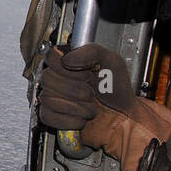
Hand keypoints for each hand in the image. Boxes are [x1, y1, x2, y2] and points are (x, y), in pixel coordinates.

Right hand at [37, 44, 170, 170]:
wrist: (122, 117)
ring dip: (77, 106)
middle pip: (48, 78)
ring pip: (48, 98)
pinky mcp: (52, 116)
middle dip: (76, 89)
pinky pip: (49, 116)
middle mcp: (59, 78)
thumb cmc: (118, 91)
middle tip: (92, 92)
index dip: (67, 67)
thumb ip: (91, 51)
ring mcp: (53, 97)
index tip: (86, 73)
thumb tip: (68, 58)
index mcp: (70, 61)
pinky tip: (82, 117)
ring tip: (90, 106)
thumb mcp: (112, 61)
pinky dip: (70, 119)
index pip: (51, 57)